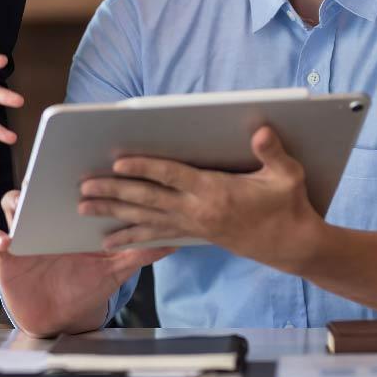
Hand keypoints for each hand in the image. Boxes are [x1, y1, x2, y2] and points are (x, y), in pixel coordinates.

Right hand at [0, 189, 172, 336]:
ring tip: (22, 206)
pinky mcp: (5, 256)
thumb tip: (175, 239)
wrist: (60, 316)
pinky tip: (7, 241)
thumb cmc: (86, 285)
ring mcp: (24, 233)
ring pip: (12, 205)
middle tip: (48, 174)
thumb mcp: (115, 269)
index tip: (86, 159)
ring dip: (15, 203)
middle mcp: (46, 217)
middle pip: (40, 188)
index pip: (70, 185)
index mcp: (71, 215)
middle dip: (42, 179)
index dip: (77, 173)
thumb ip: (139, 252)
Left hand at [78, 125, 325, 272]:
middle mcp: (197, 210)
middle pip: (148, 200)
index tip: (117, 163)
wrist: (293, 245)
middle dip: (113, 193)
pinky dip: (131, 236)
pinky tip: (109, 239)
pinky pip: (155, 236)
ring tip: (83, 209)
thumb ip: (272, 153)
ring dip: (112, 213)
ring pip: (144, 219)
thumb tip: (262, 131)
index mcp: (215, 191)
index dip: (144, 168)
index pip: (172, 176)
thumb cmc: (289, 205)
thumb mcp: (288, 176)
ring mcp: (193, 225)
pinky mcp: (194, 234)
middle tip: (83, 188)